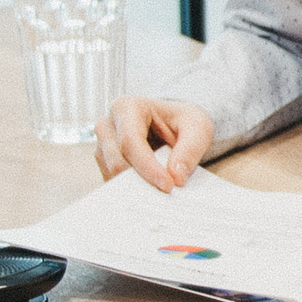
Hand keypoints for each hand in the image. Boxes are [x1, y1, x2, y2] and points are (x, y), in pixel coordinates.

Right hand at [94, 97, 210, 189]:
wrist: (175, 124)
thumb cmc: (184, 121)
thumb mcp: (198, 129)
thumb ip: (190, 150)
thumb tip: (176, 178)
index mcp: (128, 107)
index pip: (130, 141)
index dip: (147, 167)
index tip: (167, 185)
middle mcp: (108, 124)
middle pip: (117, 161)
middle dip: (141, 180)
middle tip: (166, 194)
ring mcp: (103, 144)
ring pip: (111, 173)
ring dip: (135, 186)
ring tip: (160, 194)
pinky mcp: (105, 161)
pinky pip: (112, 181)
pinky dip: (130, 189)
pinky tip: (150, 193)